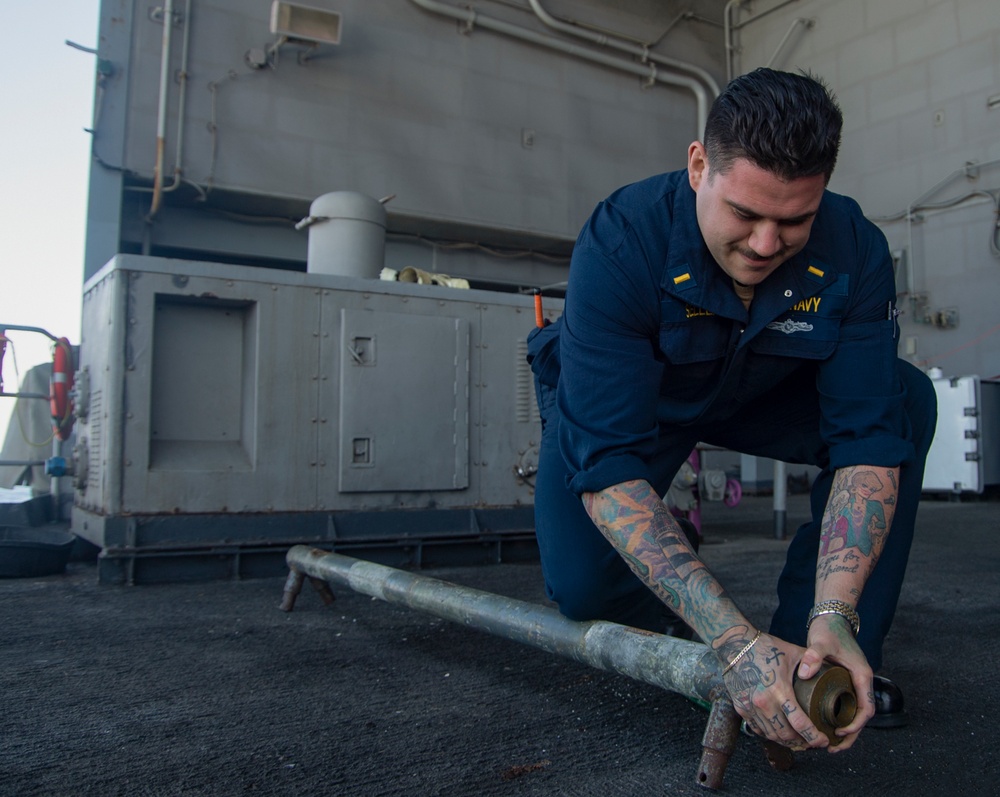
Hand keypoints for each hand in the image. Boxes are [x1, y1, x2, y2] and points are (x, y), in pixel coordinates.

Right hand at [722, 632, 828, 750]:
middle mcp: (763, 702)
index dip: (814, 737)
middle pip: (787, 735)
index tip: (824, 740)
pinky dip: (771, 734)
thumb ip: (813, 664)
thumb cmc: (765, 647)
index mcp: (779, 690)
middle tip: (814, 741)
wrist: (734, 644)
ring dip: (788, 742)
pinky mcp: (741, 708)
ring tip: (800, 740)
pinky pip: (758, 729)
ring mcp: (750, 707)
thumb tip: (833, 671)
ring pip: (772, 735)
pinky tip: (780, 732)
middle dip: (803, 743)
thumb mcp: (793, 653)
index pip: (800, 724)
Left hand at [798, 613, 875, 750]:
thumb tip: (804, 673)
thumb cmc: (829, 629)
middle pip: (862, 715)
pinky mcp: (844, 681)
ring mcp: (853, 682)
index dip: (855, 724)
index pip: (866, 708)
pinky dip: (839, 717)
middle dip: (850, 734)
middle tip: (832, 748)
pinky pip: (846, 704)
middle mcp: (861, 681)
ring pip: (854, 712)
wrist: (831, 617)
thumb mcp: (820, 641)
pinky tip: (824, 725)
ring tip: (828, 743)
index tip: (839, 732)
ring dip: (845, 729)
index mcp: (862, 675)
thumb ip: (813, 655)